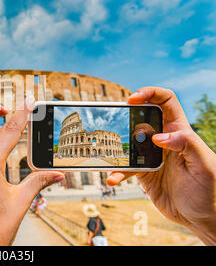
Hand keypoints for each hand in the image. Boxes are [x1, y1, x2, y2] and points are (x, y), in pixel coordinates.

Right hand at [107, 87, 215, 244]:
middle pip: (142, 116)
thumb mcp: (205, 165)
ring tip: (107, 152)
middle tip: (115, 120)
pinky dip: (117, 173)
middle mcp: (164, 140)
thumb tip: (158, 136)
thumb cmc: (209, 191)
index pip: (166, 102)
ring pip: (129, 141)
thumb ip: (187, 145)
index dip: (150, 93)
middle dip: (127, 114)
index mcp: (181, 132)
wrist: (200, 218)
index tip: (133, 98)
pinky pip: (125, 167)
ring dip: (116, 145)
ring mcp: (151, 155)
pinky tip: (113, 179)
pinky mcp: (143, 172)